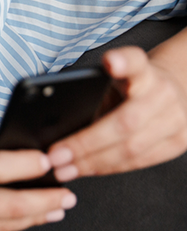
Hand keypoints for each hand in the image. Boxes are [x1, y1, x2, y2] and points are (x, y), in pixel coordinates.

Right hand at [0, 150, 76, 230]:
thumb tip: (2, 164)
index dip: (26, 165)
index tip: (47, 159)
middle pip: (8, 208)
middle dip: (44, 201)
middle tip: (67, 193)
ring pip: (2, 228)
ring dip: (34, 219)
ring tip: (55, 208)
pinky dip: (8, 230)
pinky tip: (22, 223)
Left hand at [48, 46, 186, 180]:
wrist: (173, 89)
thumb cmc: (132, 84)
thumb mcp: (114, 78)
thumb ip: (94, 91)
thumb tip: (56, 121)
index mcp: (144, 70)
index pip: (135, 61)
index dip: (124, 62)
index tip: (110, 62)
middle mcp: (162, 93)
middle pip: (124, 122)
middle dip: (85, 143)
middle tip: (56, 154)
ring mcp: (175, 119)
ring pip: (131, 149)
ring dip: (93, 163)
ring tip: (65, 168)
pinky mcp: (178, 143)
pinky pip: (139, 162)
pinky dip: (108, 168)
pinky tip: (87, 169)